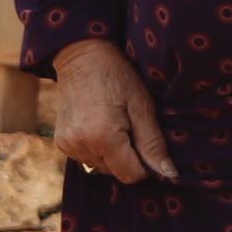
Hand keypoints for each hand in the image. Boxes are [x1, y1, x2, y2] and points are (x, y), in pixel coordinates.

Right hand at [50, 39, 176, 185]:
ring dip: (111, 153)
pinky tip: (97, 124)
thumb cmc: (117, 76)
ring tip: (111, 122)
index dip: (144, 163)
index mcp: (103, 137)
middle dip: (127, 156)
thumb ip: (153, 143)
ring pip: (101, 168)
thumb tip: (170, 173)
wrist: (81, 56)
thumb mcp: (141, 106)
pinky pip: (87, 158)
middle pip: (116, 173)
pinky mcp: (60, 143)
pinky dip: (96, 148)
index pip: (131, 175)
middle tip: (127, 125)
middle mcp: (81, 146)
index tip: (144, 139)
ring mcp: (68, 146)